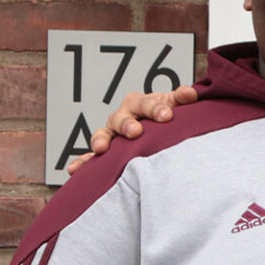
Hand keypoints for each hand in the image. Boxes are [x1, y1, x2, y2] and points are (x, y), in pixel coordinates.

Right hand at [64, 86, 197, 174]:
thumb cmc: (167, 115)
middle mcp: (123, 117)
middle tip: (136, 132)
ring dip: (101, 141)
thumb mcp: (175, 105)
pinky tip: (74, 170)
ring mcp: (113, 134)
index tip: (167, 116)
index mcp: (140, 104)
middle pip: (121, 118)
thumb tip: (190, 94)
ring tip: (101, 149)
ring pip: (104, 135)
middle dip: (127, 124)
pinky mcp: (106, 151)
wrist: (161, 127)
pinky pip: (91, 157)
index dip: (155, 109)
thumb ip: (181, 99)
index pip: (146, 104)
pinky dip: (83, 162)